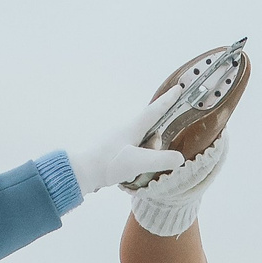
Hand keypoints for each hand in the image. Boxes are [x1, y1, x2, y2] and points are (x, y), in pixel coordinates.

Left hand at [67, 89, 185, 195]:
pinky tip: (127, 173)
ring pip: (142, 143)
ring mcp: (118, 138)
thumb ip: (161, 160)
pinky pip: (132, 152)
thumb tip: (179, 159)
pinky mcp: (113, 149)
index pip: (156, 109)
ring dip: (144, 157)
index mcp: (133, 126)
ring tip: (133, 170)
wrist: (81, 173)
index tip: (178, 89)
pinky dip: (135, 162)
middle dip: (155, 146)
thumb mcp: (139, 162)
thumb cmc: (109, 163)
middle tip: (148, 160)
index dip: (168, 100)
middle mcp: (126, 128)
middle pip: (151, 131)